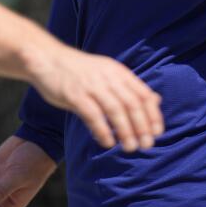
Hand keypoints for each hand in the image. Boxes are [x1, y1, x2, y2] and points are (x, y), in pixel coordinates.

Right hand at [26, 42, 163, 151]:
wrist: (47, 59)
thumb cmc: (80, 71)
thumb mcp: (108, 72)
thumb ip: (130, 87)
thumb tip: (155, 100)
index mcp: (118, 72)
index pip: (143, 94)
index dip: (153, 114)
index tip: (158, 132)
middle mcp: (108, 77)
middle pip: (132, 104)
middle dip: (142, 126)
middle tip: (147, 145)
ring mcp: (91, 85)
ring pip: (115, 109)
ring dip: (125, 131)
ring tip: (130, 148)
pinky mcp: (74, 94)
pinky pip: (92, 114)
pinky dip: (102, 130)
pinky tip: (108, 142)